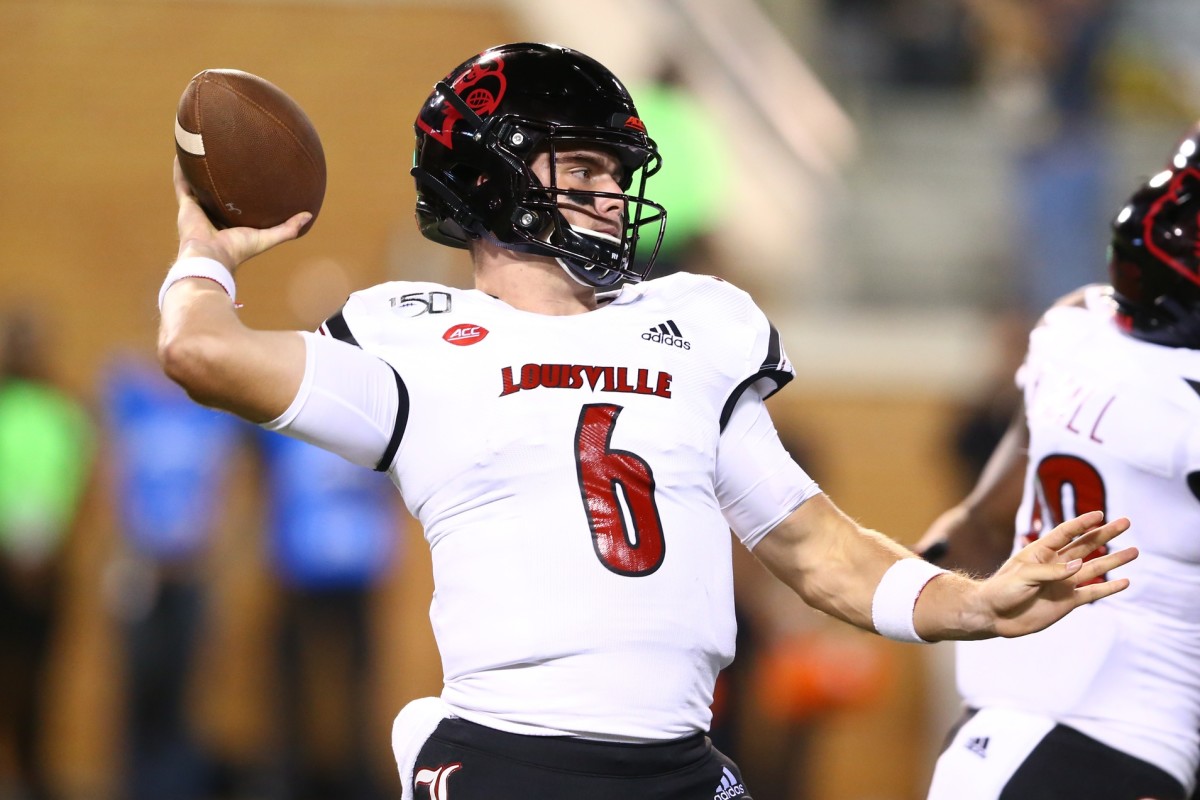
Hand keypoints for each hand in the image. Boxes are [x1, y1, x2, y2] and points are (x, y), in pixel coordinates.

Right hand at [173, 157, 310, 270]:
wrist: (211, 256)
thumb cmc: (238, 250)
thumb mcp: (268, 237)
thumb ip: (287, 228)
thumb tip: (308, 215)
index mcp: (228, 223)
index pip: (234, 205)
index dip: (240, 193)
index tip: (248, 176)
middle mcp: (211, 215)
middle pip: (215, 193)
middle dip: (219, 178)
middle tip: (225, 157)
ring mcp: (197, 209)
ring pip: (196, 185)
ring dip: (197, 169)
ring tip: (200, 148)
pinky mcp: (185, 205)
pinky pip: (182, 182)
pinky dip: (180, 169)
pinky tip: (183, 152)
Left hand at [974, 510, 1135, 637]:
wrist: (994, 615)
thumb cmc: (1002, 589)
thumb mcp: (1023, 575)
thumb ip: (1051, 571)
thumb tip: (1080, 565)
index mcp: (1041, 551)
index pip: (1065, 532)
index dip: (1082, 523)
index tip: (1100, 514)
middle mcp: (1056, 565)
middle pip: (1086, 546)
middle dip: (1105, 534)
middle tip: (1126, 522)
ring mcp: (1063, 583)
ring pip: (1094, 568)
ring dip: (1114, 560)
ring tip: (1134, 551)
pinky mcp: (1067, 601)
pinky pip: (1092, 593)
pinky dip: (1108, 588)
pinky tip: (1125, 581)